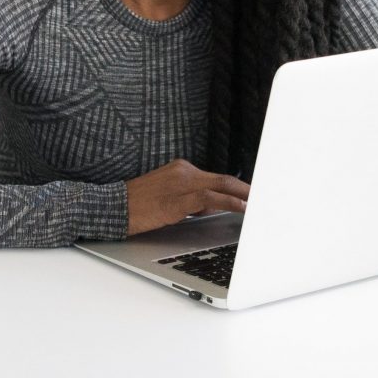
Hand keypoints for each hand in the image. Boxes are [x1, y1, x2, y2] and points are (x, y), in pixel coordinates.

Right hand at [125, 159, 249, 234]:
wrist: (113, 207)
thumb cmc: (138, 206)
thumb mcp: (169, 198)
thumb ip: (193, 200)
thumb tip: (215, 206)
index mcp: (181, 169)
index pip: (216, 178)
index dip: (238, 187)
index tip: (253, 195)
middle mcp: (183, 172)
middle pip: (224, 179)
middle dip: (247, 189)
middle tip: (265, 198)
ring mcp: (179, 184)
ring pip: (220, 186)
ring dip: (243, 197)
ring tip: (258, 206)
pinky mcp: (175, 200)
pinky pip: (209, 199)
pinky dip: (229, 203)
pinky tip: (241, 209)